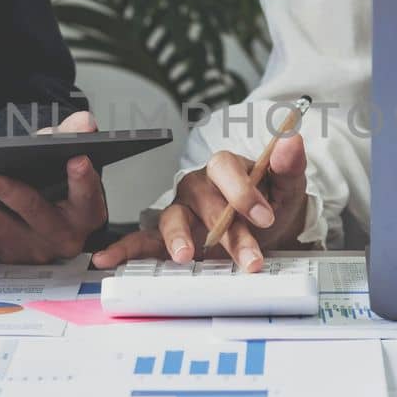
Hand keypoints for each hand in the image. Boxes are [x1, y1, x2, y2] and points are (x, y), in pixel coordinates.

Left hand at [0, 111, 108, 263]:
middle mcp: (60, 236)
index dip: (82, 179)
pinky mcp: (5, 252)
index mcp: (85, 214)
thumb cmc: (60, 187)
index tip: (77, 160)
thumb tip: (83, 122)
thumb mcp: (69, 162)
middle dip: (6, 193)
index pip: (87, 195)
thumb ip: (73, 138)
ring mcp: (31, 248)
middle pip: (32, 210)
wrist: (49, 224)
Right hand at [93, 134, 308, 271]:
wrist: (268, 230)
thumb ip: (289, 165)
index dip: (243, 190)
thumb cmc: (271, 204)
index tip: (265, 216)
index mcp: (225, 169)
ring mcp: (180, 212)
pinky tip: (106, 258)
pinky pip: (141, 240)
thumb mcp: (288, 186)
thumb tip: (291, 139)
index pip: (224, 167)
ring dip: (177, 237)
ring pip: (172, 218)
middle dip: (227, 231)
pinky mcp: (167, 238)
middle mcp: (198, 188)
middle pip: (204, 201)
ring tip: (184, 257)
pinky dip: (122, 248)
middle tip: (249, 258)